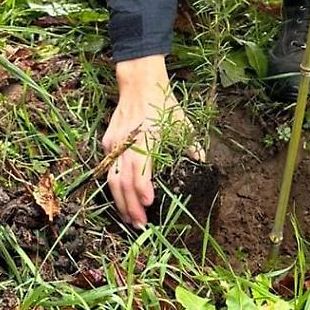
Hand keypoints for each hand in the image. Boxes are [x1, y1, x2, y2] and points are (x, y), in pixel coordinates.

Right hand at [103, 57, 200, 228]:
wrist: (139, 83)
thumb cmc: (162, 104)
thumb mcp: (181, 123)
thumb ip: (190, 145)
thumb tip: (201, 163)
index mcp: (146, 137)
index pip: (140, 168)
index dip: (142, 189)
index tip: (149, 205)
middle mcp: (126, 142)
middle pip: (122, 181)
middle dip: (129, 206)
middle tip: (139, 225)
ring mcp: (114, 143)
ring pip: (111, 178)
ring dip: (120, 202)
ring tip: (129, 219)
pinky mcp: (107, 143)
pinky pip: (109, 169)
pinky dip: (115, 187)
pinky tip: (123, 200)